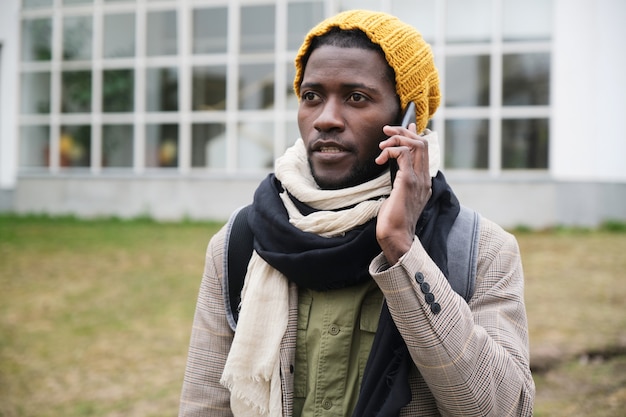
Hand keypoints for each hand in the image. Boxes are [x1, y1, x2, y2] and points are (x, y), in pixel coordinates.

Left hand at [375, 123, 431, 263]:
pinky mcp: (408, 182)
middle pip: (422, 143)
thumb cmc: (393, 220)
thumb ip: (399, 180)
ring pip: (415, 145)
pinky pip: (404, 154)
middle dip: (403, 131)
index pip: (425, 150)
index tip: (403, 127)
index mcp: (424, 182)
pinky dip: (391, 150)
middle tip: (386, 131)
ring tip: (381, 146)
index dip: (414, 135)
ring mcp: (419, 180)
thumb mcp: (397, 195)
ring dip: (396, 139)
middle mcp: (425, 179)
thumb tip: (393, 166)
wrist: (396, 237)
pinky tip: (380, 158)